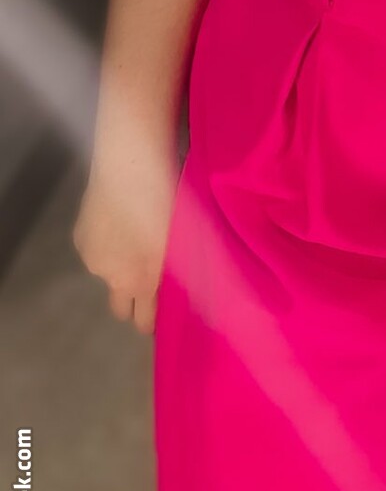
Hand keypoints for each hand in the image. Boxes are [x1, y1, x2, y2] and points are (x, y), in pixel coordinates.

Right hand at [72, 131, 180, 336]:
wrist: (131, 167)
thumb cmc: (170, 198)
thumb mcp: (188, 237)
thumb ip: (187, 268)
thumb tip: (202, 293)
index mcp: (144, 282)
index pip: (144, 323)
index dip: (154, 321)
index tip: (164, 312)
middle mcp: (113, 278)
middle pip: (121, 307)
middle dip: (133, 301)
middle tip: (148, 280)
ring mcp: (93, 260)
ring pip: (107, 276)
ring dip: (119, 267)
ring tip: (135, 236)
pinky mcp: (79, 240)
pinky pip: (95, 252)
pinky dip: (106, 244)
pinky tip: (118, 219)